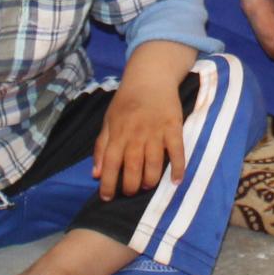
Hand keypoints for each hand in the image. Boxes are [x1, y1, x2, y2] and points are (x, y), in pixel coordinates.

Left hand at [94, 77, 187, 198]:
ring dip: (150, 180)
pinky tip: (176, 181)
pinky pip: (177, 151)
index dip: (107, 183)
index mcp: (118, 133)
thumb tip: (95, 173)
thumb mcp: (108, 120)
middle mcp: (136, 135)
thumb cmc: (126, 100)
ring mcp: (156, 132)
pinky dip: (178, 168)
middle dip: (130, 186)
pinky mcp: (173, 128)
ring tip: (147, 185)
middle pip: (132, 168)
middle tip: (130, 191)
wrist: (150, 77)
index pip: (110, 163)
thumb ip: (101, 146)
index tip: (107, 197)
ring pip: (154, 164)